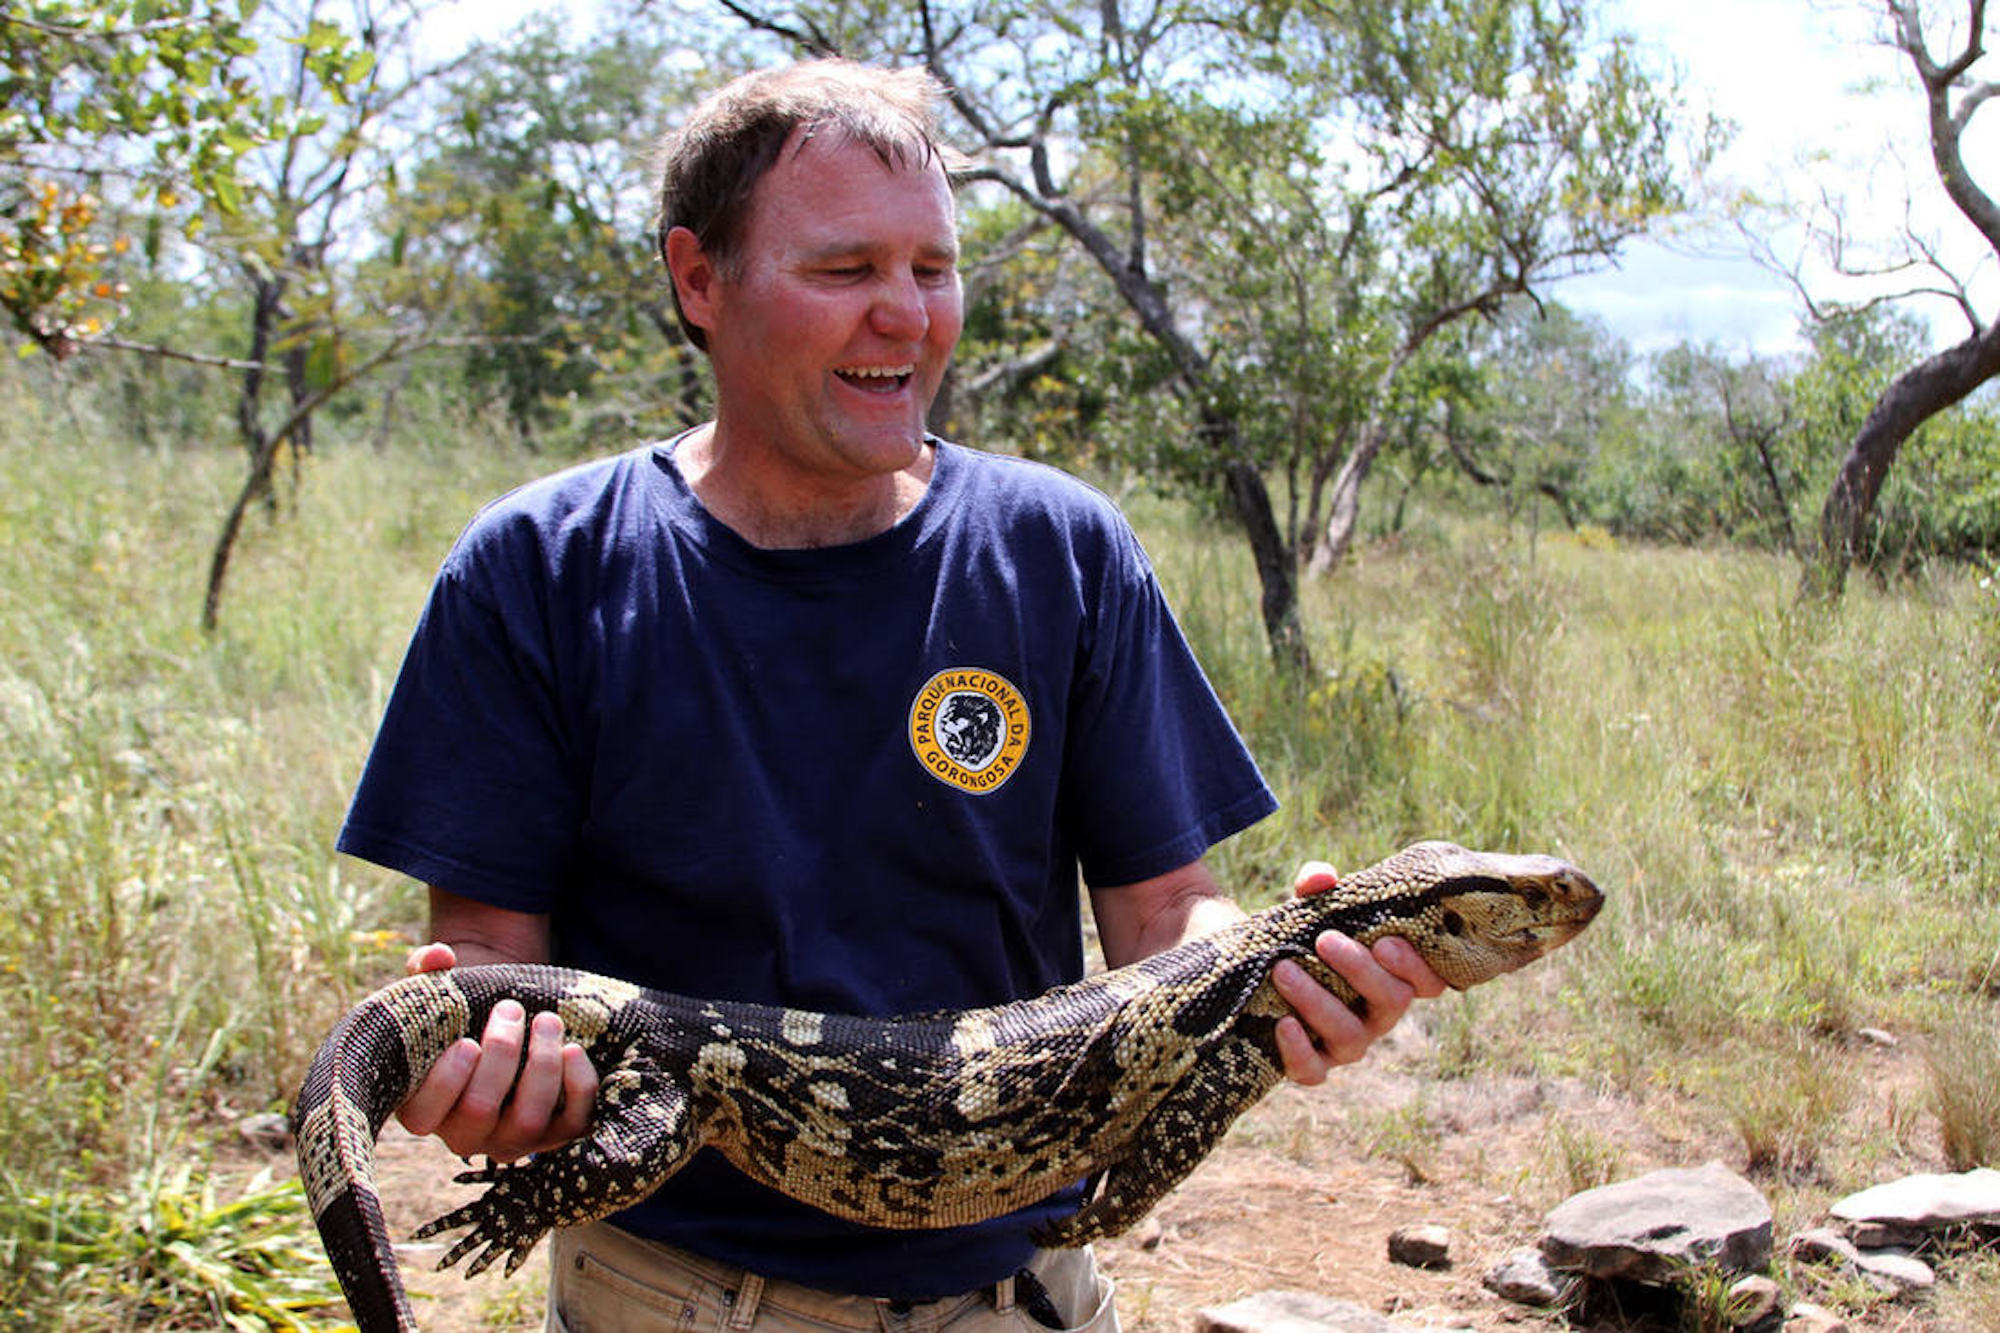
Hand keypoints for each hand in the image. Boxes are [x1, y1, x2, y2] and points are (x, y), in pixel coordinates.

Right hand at [394, 942, 599, 1160]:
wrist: (514, 1026)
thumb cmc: (465, 1014)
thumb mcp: (440, 994)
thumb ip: (427, 972)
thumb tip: (439, 956)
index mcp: (425, 1107)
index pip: (422, 1117)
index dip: (444, 1083)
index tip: (466, 1041)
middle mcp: (466, 1134)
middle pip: (478, 1112)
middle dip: (500, 1057)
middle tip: (511, 1010)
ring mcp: (512, 1138)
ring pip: (526, 1122)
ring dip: (540, 1066)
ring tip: (547, 1020)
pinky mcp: (556, 1133)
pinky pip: (571, 1124)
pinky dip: (577, 1087)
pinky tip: (573, 1050)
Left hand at [1269, 860, 1448, 1086]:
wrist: (1257, 968)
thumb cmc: (1301, 935)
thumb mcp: (1309, 907)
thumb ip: (1317, 886)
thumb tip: (1321, 878)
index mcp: (1393, 977)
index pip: (1429, 982)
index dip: (1416, 966)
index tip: (1385, 941)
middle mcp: (1378, 1015)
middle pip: (1392, 1002)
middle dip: (1360, 970)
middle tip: (1324, 940)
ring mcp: (1348, 1044)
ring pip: (1350, 1036)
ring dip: (1318, 1002)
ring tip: (1283, 969)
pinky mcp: (1313, 1065)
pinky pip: (1314, 1072)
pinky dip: (1299, 1050)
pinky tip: (1282, 1023)